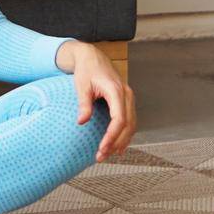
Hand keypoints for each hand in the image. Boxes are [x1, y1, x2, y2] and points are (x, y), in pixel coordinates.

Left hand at [67, 43, 135, 161]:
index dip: (112, 136)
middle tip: (101, 156)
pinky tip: (117, 145)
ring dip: (122, 141)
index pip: (119, 119)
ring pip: (132, 125)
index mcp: (116, 90)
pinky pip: (130, 121)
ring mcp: (129, 98)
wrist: (92, 57)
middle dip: (116, 143)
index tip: (102, 148)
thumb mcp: (81, 85)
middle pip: (128, 125)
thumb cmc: (86, 70)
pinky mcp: (127, 101)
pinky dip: (125, 134)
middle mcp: (127, 95)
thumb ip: (83, 103)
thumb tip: (81, 122)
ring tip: (108, 154)